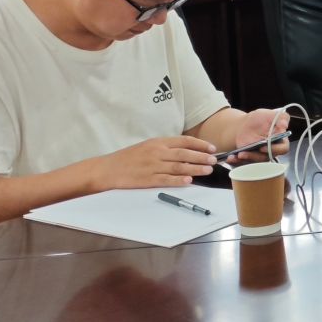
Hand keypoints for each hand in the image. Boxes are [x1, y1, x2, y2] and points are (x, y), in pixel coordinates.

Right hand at [93, 135, 217, 189]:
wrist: (107, 169)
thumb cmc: (128, 158)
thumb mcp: (147, 146)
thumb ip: (166, 147)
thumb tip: (187, 150)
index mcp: (157, 142)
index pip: (183, 141)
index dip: (200, 144)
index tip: (211, 148)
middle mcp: (156, 153)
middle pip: (184, 154)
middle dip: (201, 156)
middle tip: (214, 160)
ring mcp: (152, 166)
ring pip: (178, 167)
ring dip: (195, 168)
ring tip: (207, 170)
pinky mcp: (147, 180)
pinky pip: (166, 180)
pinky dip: (178, 180)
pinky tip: (189, 181)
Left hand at [224, 109, 290, 162]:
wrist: (244, 125)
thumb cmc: (260, 120)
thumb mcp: (270, 114)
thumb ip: (281, 117)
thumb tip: (284, 125)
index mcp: (280, 140)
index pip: (283, 148)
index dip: (275, 149)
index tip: (263, 146)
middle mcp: (271, 150)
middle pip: (267, 158)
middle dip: (256, 156)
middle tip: (246, 153)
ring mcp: (260, 156)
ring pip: (256, 162)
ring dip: (246, 159)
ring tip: (238, 155)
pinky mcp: (249, 159)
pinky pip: (244, 163)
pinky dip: (237, 161)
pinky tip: (231, 158)